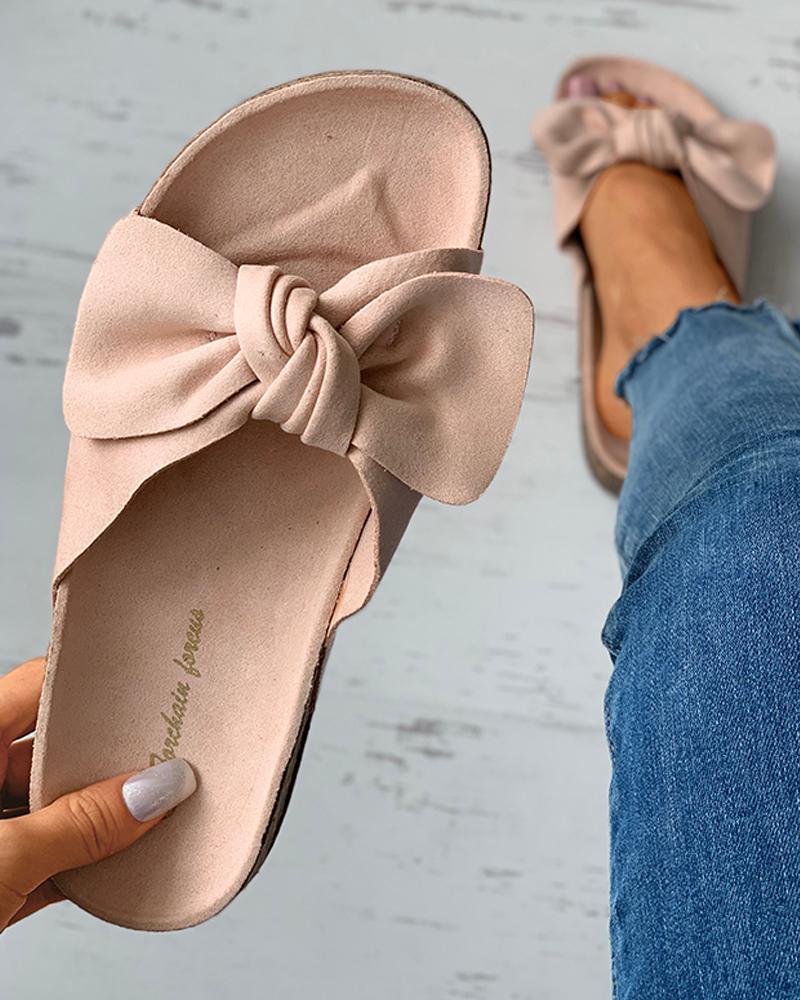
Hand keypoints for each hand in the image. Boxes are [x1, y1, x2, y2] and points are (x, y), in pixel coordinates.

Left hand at [0, 657, 195, 930]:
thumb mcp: (2, 853)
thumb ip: (80, 823)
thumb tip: (158, 790)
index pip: (38, 688)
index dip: (93, 681)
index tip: (149, 679)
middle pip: (55, 753)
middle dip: (112, 758)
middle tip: (170, 749)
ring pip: (58, 811)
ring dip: (105, 820)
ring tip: (164, 810)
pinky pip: (52, 861)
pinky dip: (89, 866)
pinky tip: (132, 863)